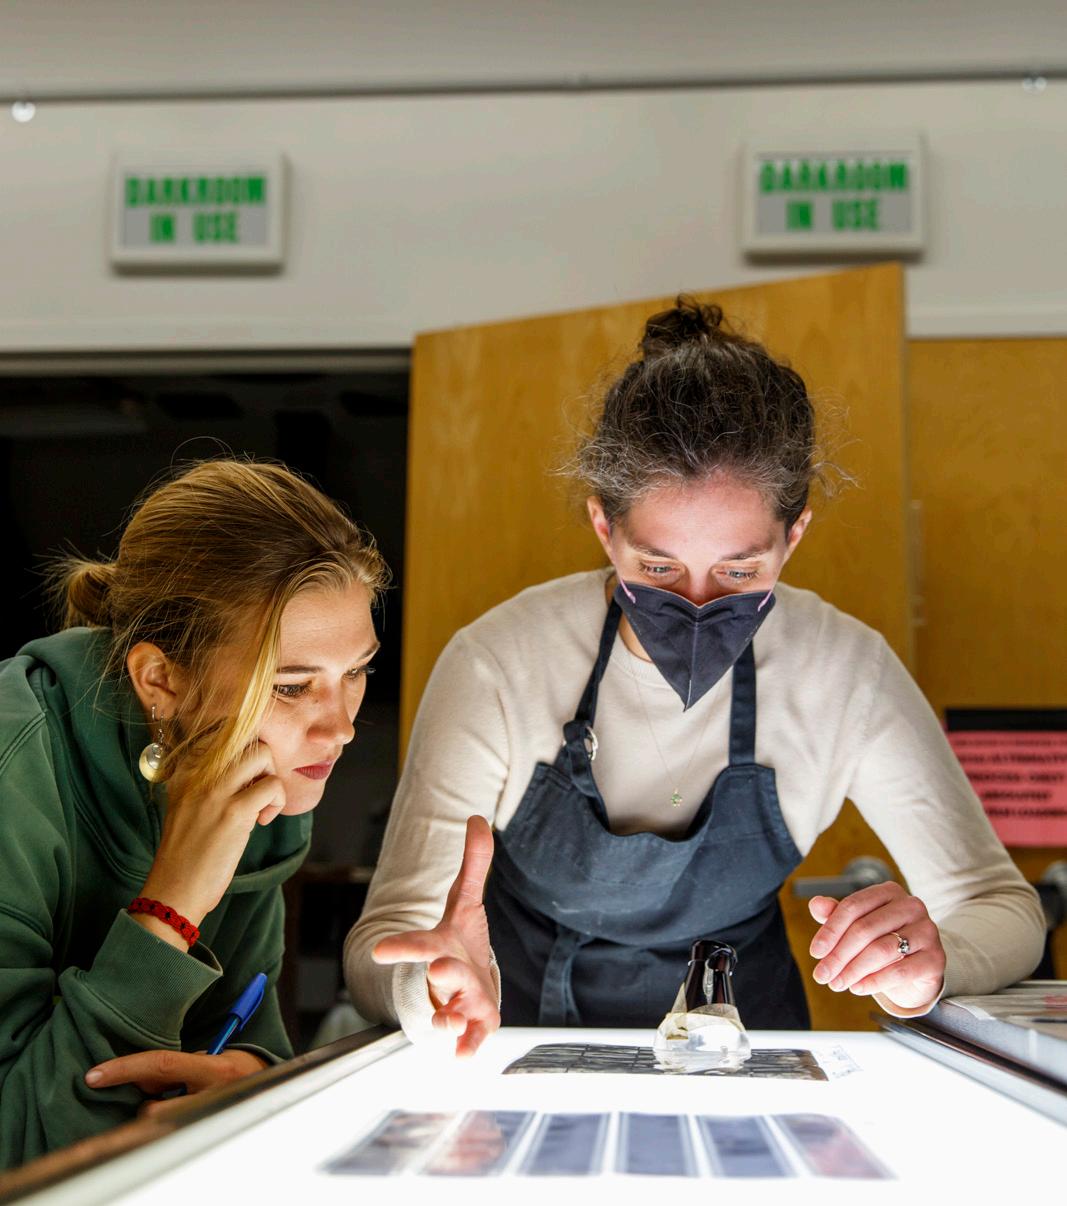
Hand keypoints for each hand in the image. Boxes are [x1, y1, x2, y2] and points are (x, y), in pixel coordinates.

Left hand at [85, 1049, 267, 1116]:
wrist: (266, 1086)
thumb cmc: (232, 1068)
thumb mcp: (208, 1059)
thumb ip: (177, 1066)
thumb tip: (137, 1075)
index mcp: (214, 1069)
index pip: (162, 1064)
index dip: (125, 1068)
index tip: (94, 1076)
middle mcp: (212, 1096)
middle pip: (153, 1110)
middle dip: (144, 1104)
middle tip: (152, 1095)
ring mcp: (208, 1118)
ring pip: (157, 1125)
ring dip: (155, 1115)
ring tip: (173, 1103)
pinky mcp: (203, 1133)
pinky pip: (167, 1133)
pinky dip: (164, 1123)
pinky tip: (175, 1113)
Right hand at [139, 742, 285, 933]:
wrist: (173, 890)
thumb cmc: (185, 855)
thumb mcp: (188, 808)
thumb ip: (210, 785)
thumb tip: (249, 773)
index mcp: (184, 772)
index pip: (222, 735)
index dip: (243, 754)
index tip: (243, 781)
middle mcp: (197, 774)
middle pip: (247, 741)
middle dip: (263, 764)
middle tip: (257, 793)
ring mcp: (215, 791)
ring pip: (263, 755)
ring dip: (272, 779)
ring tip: (261, 806)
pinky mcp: (234, 811)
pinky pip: (272, 786)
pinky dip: (276, 802)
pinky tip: (262, 821)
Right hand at [372, 816, 499, 1056]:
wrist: (459, 985)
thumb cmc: (458, 942)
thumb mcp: (466, 901)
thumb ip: (474, 862)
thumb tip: (479, 819)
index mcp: (440, 947)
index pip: (418, 944)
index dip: (401, 946)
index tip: (381, 950)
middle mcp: (446, 978)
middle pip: (442, 975)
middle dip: (441, 973)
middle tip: (436, 969)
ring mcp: (459, 1003)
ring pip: (454, 1011)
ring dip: (450, 1016)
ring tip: (448, 1021)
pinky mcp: (476, 1025)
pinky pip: (471, 1039)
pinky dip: (466, 1048)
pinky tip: (463, 1057)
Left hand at [808, 881, 945, 1011]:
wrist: (918, 967)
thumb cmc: (882, 940)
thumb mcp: (858, 925)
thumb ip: (835, 914)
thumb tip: (815, 904)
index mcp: (888, 891)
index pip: (852, 907)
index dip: (830, 930)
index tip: (815, 952)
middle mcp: (911, 906)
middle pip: (865, 929)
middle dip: (839, 955)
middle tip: (822, 975)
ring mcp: (927, 931)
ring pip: (881, 950)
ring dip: (854, 970)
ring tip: (838, 983)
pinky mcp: (936, 958)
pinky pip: (900, 971)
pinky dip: (875, 981)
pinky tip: (858, 988)